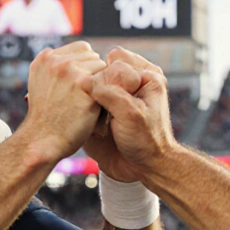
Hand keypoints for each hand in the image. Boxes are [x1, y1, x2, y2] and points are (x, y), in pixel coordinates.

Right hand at [20, 42, 107, 161]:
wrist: (42, 140)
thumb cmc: (45, 117)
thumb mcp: (39, 83)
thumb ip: (55, 68)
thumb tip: (75, 59)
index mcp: (45, 58)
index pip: (81, 49)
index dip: (85, 66)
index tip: (79, 85)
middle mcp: (57, 61)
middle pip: (93, 56)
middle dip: (92, 74)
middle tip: (81, 96)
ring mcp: (70, 72)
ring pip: (102, 68)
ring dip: (100, 83)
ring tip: (86, 102)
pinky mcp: (84, 86)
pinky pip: (107, 82)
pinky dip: (105, 94)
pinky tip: (94, 107)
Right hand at [88, 48, 178, 178]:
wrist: (144, 169)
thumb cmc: (146, 141)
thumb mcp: (131, 113)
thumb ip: (109, 93)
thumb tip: (82, 80)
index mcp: (144, 76)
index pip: (116, 60)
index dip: (107, 76)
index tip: (110, 99)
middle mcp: (129, 83)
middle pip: (101, 71)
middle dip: (95, 88)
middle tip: (100, 109)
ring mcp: (115, 96)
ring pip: (91, 86)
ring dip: (87, 99)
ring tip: (94, 117)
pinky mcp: (102, 110)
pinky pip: (86, 102)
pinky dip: (83, 109)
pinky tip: (87, 122)